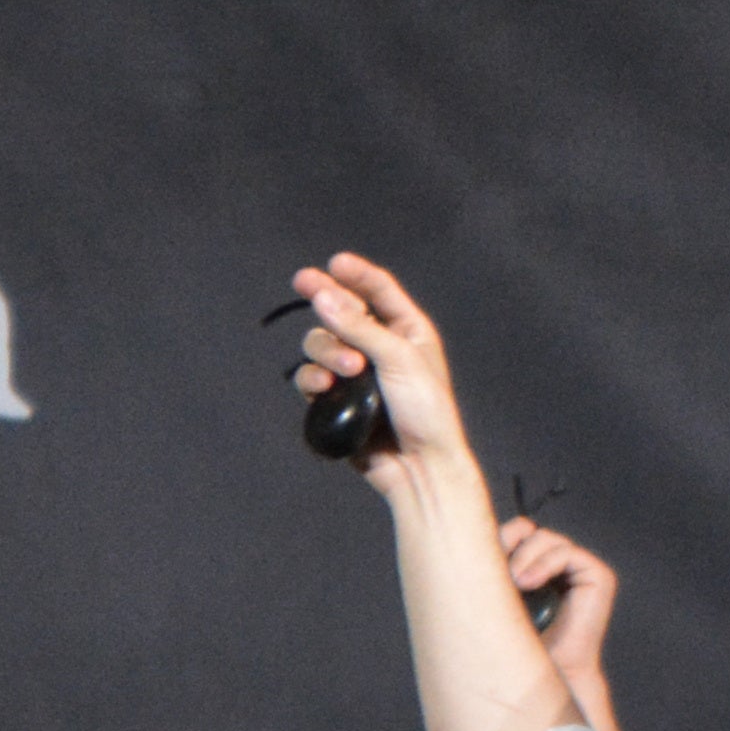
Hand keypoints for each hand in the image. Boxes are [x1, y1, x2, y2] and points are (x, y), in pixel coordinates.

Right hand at [289, 251, 469, 474]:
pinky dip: (313, 378)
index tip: (333, 262)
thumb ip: (360, 327)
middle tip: (304, 282)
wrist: (419, 468)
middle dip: (326, 301)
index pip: (378, 291)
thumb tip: (323, 296)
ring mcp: (357, 373)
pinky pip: (312, 377)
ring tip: (346, 370)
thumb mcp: (399, 360)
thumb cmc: (426, 413)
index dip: (355, 274)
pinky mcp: (338, 399)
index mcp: (408, 331)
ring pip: (322, 343)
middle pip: (341, 311)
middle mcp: (381, 347)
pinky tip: (322, 387)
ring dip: (326, 350)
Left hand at [504, 513, 623, 730]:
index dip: (500, 539)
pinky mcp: (599, 577)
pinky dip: (544, 562)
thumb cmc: (518, 642)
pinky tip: (528, 582)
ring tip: (514, 583)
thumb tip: (464, 535)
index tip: (483, 564)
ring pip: (546, 537)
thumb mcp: (497, 596)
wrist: (543, 674)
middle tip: (498, 573)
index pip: (517, 532)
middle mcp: (560, 566)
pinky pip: (567, 552)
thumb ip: (493, 565)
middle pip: (529, 529)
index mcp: (538, 567)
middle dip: (509, 545)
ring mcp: (581, 570)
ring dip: (525, 556)